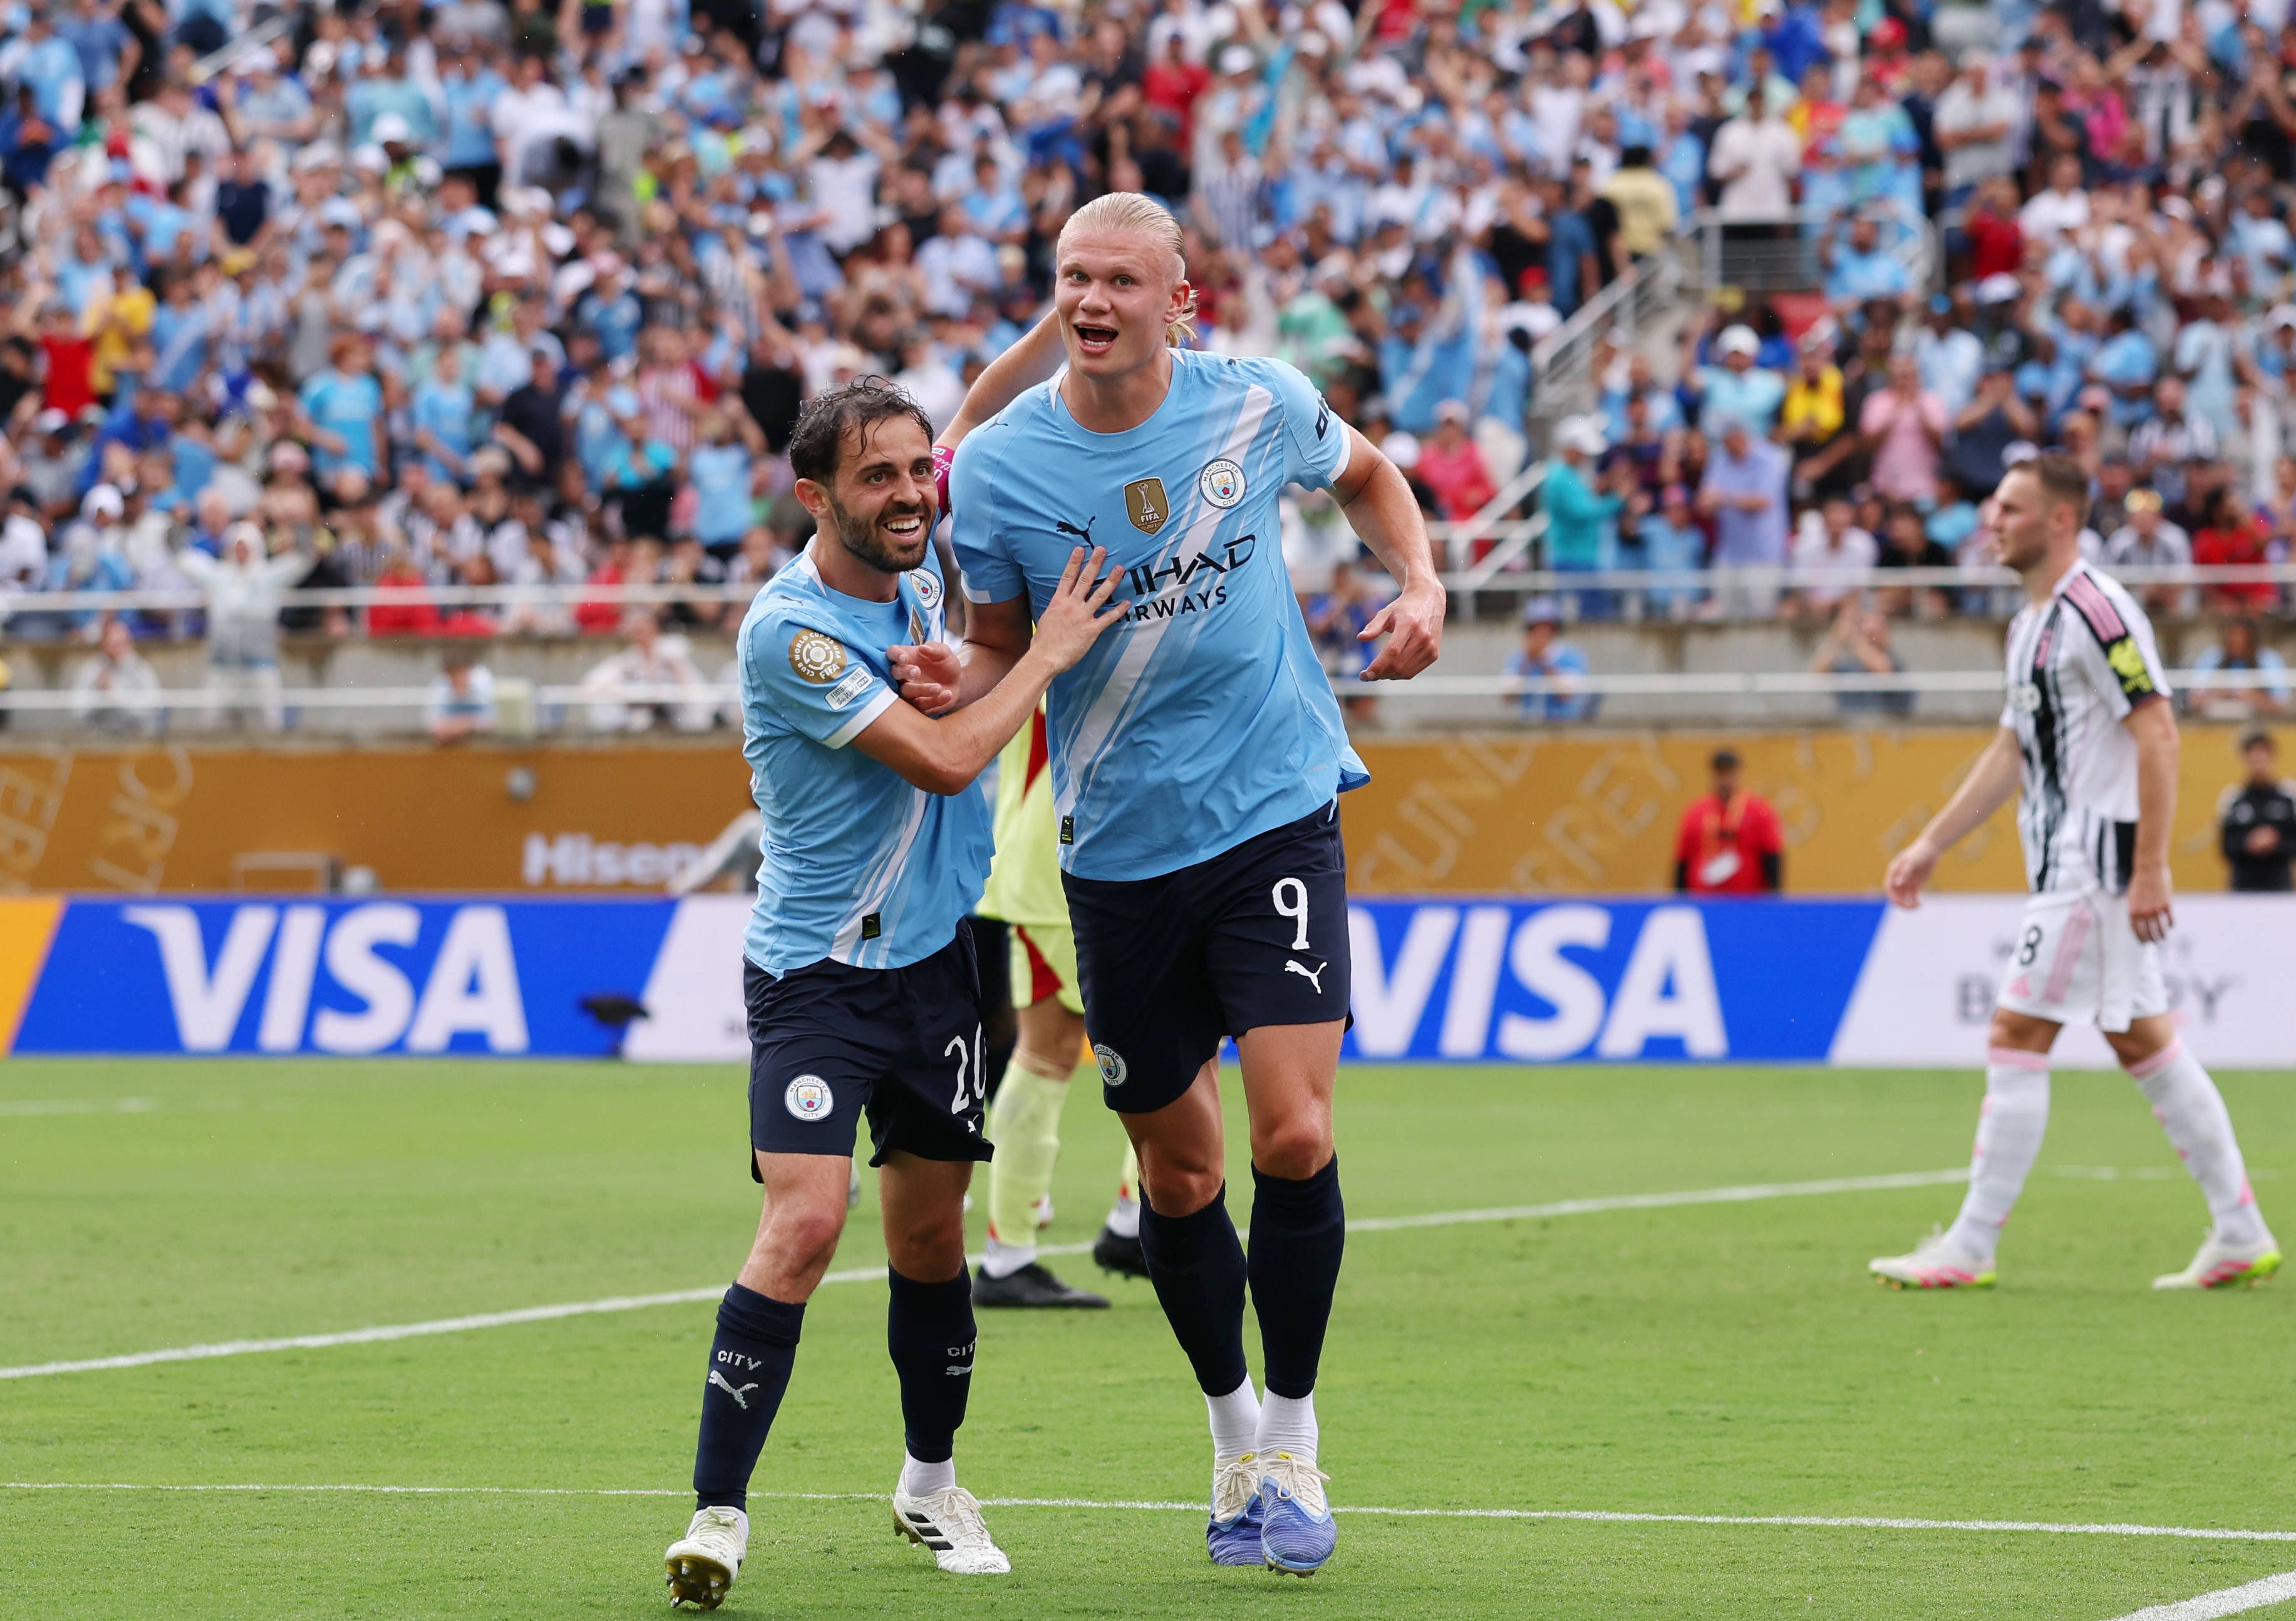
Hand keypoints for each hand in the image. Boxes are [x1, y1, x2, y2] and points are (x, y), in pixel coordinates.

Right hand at [888, 638, 963, 714]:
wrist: (957, 683)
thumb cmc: (945, 664)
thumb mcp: (944, 653)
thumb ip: (934, 648)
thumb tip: (923, 648)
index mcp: (906, 657)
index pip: (892, 653)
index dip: (895, 655)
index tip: (904, 658)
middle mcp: (903, 674)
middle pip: (895, 673)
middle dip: (904, 672)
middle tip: (917, 672)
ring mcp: (908, 690)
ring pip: (907, 692)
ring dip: (921, 690)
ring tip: (938, 687)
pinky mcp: (917, 705)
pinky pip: (922, 705)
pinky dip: (935, 700)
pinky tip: (948, 694)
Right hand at [1028, 546, 1125, 672]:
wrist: (1045, 658)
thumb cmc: (1042, 643)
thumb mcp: (1046, 619)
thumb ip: (1055, 610)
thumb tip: (1058, 607)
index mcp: (1058, 602)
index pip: (1067, 577)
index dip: (1074, 562)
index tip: (1080, 549)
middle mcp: (1071, 605)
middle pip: (1085, 580)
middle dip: (1095, 563)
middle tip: (1102, 550)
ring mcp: (1082, 617)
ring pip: (1100, 594)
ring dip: (1111, 581)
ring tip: (1120, 569)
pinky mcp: (1091, 630)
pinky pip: (1108, 618)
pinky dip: (1118, 610)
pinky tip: (1127, 602)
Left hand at [1357, 578, 1445, 679]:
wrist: (1429, 599)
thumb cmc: (1404, 607)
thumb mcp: (1386, 612)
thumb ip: (1373, 626)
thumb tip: (1360, 638)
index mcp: (1410, 624)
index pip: (1392, 651)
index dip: (1378, 665)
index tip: (1365, 674)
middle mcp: (1423, 637)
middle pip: (1398, 664)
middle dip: (1379, 674)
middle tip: (1366, 676)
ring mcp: (1430, 647)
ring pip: (1405, 671)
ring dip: (1388, 676)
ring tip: (1376, 673)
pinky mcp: (1434, 654)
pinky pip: (1413, 671)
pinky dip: (1399, 674)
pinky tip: (1389, 670)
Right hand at [1883, 836, 1936, 908]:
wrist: (1931, 849)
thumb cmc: (1919, 853)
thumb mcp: (1912, 861)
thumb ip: (1904, 872)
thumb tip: (1897, 884)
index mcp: (1893, 872)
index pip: (1888, 887)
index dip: (1892, 896)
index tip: (1900, 903)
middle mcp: (1898, 878)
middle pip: (1895, 895)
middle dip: (1901, 903)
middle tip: (1910, 907)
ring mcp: (1906, 882)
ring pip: (1903, 898)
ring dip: (1908, 904)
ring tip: (1917, 906)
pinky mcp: (1915, 885)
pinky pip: (1912, 897)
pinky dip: (1914, 902)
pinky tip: (1920, 905)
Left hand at [2127, 864, 2174, 942]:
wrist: (2149, 870)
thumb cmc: (2139, 885)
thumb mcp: (2131, 899)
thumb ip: (2133, 912)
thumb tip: (2133, 927)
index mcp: (2133, 911)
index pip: (2137, 931)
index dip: (2141, 938)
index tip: (2144, 942)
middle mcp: (2144, 912)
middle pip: (2149, 933)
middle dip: (2152, 940)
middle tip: (2155, 942)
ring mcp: (2156, 909)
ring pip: (2161, 929)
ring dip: (2162, 935)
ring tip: (2163, 937)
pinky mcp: (2167, 905)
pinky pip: (2170, 920)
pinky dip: (2171, 925)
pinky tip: (2170, 926)